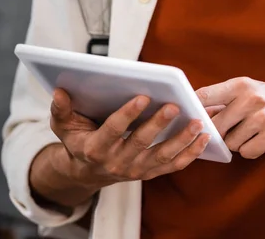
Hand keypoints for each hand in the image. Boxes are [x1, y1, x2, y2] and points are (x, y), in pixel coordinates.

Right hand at [50, 88, 210, 187]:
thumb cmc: (79, 140)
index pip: (113, 130)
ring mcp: (136, 170)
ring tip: (197, 122)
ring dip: (181, 139)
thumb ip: (60, 109)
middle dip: (158, 124)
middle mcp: (117, 162)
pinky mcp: (151, 172)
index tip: (142, 96)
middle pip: (141, 143)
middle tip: (174, 105)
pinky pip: (173, 165)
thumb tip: (60, 91)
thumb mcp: (64, 125)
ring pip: (162, 156)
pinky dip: (190, 153)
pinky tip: (204, 137)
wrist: (87, 171)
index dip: (127, 114)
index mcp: (96, 148)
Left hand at [197, 78, 264, 158]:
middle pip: (215, 125)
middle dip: (219, 132)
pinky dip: (252, 150)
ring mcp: (262, 118)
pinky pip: (246, 152)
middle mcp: (251, 99)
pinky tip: (263, 140)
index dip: (193, 108)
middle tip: (231, 130)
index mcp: (242, 85)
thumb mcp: (253, 90)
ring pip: (230, 142)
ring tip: (254, 132)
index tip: (187, 117)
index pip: (205, 95)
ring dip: (238, 142)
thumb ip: (227, 99)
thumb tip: (196, 112)